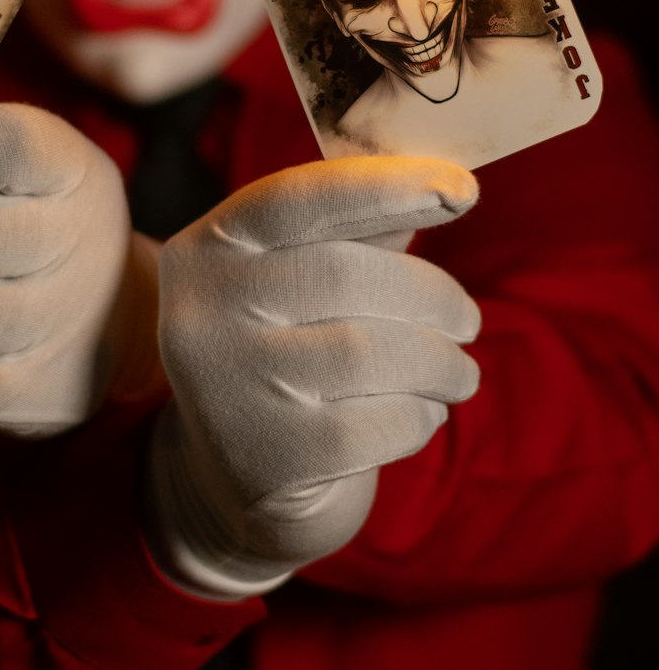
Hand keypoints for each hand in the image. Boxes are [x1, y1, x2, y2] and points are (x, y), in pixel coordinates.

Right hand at [146, 156, 481, 598]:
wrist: (237, 484)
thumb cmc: (288, 357)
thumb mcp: (301, 285)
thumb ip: (358, 233)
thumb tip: (445, 186)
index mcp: (207, 249)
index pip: (299, 197)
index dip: (386, 186)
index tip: (464, 189)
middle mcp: (200, 311)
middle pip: (350, 276)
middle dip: (433, 297)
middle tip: (468, 320)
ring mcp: (228, 388)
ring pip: (373, 352)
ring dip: (441, 363)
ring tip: (458, 374)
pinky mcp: (268, 458)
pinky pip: (379, 423)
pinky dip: (420, 417)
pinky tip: (419, 414)